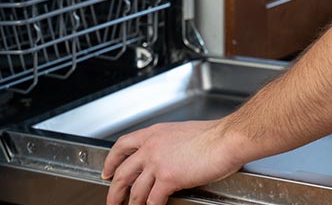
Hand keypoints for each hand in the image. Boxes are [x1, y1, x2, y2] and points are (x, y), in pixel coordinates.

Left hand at [102, 120, 245, 204]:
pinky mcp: (168, 178)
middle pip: (122, 172)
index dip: (111, 161)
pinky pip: (152, 201)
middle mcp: (151, 146)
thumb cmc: (211, 136)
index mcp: (154, 133)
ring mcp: (158, 162)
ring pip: (135, 191)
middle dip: (114, 190)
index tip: (107, 171)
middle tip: (112, 201)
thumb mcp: (180, 132)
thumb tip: (164, 157)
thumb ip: (167, 144)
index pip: (123, 145)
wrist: (224, 139)